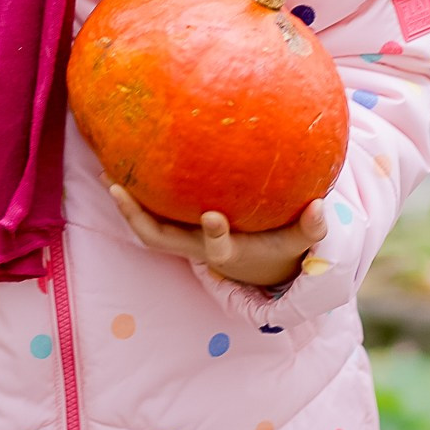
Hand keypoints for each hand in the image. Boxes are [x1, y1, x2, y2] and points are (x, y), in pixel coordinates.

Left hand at [108, 185, 328, 289]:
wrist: (259, 265)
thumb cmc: (279, 246)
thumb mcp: (298, 240)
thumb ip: (311, 228)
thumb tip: (321, 207)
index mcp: (228, 252)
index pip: (218, 249)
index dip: (214, 236)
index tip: (212, 215)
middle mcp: (198, 248)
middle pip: (161, 240)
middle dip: (139, 218)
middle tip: (120, 191)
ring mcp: (183, 239)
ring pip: (147, 228)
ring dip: (126, 205)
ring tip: (108, 175)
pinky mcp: (176, 227)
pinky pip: (150, 212)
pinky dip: (134, 194)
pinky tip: (120, 164)